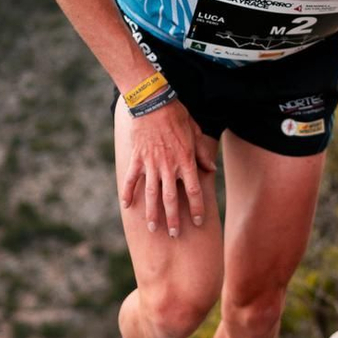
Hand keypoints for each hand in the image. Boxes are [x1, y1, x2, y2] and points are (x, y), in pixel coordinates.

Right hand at [120, 101, 218, 236]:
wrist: (153, 102)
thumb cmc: (176, 115)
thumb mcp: (195, 132)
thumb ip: (202, 152)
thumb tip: (211, 169)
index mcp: (186, 161)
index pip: (194, 191)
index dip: (197, 208)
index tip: (199, 221)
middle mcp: (169, 167)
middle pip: (172, 199)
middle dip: (173, 219)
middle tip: (174, 235)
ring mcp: (151, 164)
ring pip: (151, 194)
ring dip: (152, 213)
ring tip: (153, 228)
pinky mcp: (137, 159)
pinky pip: (131, 180)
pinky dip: (128, 193)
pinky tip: (127, 206)